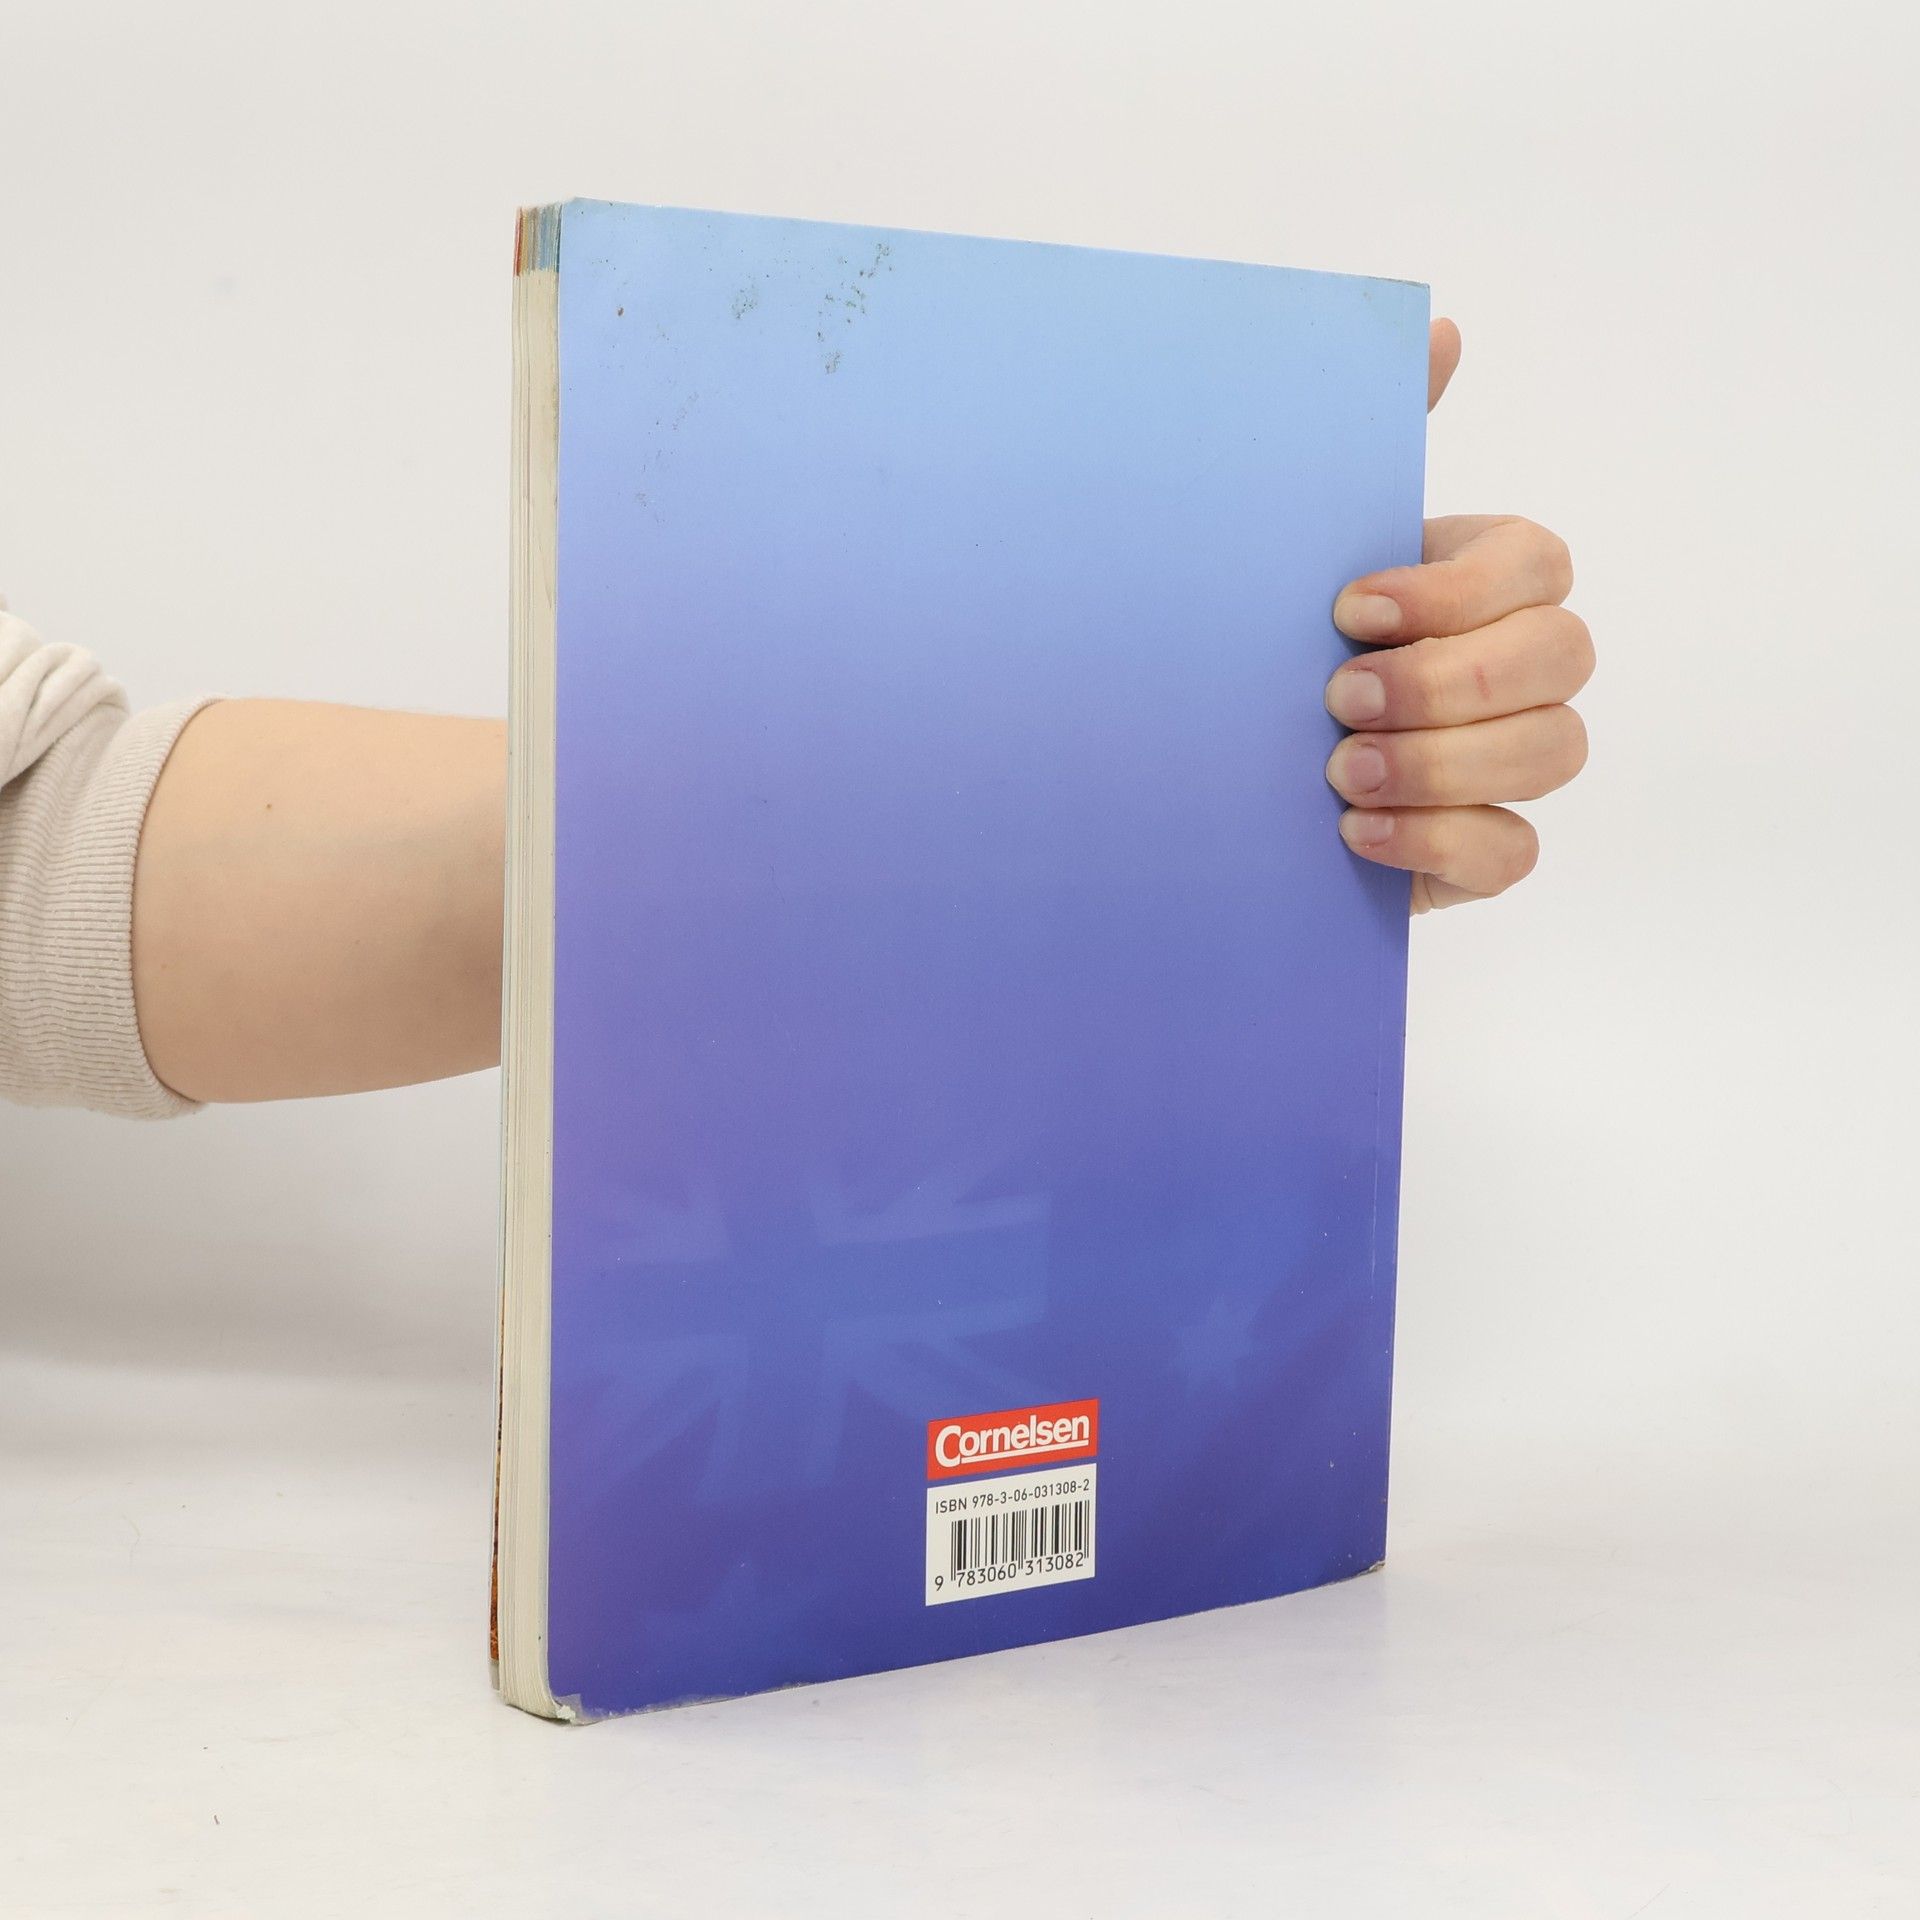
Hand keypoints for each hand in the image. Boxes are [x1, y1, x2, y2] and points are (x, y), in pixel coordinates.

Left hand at [1324, 321, 1591, 910]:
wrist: (1204, 772)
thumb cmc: (1270, 644)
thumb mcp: (1299, 543)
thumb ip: (1372, 443)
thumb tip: (1441, 329)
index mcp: (1479, 582)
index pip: (1538, 560)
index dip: (1459, 587)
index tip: (1347, 609)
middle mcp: (1513, 667)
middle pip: (1564, 654)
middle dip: (1451, 678)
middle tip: (1341, 696)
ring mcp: (1506, 761)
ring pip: (1554, 750)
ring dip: (1444, 761)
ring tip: (1339, 770)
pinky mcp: (1480, 848)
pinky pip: (1515, 849)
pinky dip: (1440, 841)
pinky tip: (1356, 831)